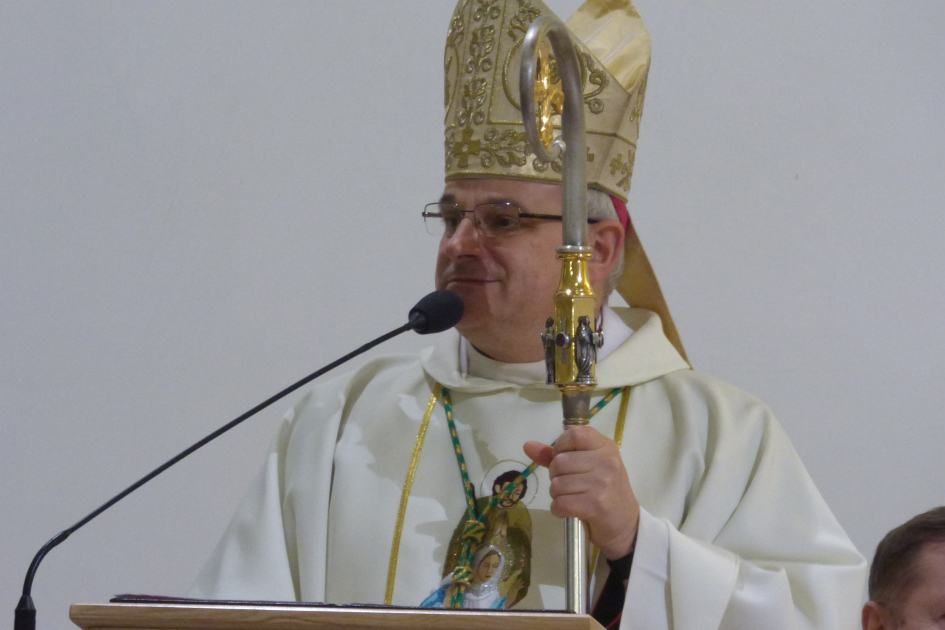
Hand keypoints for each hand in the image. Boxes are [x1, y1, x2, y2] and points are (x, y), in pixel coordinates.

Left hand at [523, 426, 638, 559]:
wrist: (625, 524)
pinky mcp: (596, 505)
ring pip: (557, 484)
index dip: (561, 446)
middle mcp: (606, 461)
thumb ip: (556, 454)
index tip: (565, 458)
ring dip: (557, 494)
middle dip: (556, 476)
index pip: (574, 434)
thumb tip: (527, 445)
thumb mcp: (587, 465)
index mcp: (605, 446)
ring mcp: (602, 483)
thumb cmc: (604, 490)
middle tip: (570, 484)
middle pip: (559, 462)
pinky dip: (558, 509)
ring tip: (572, 497)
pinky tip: (569, 509)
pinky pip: (560, 503)